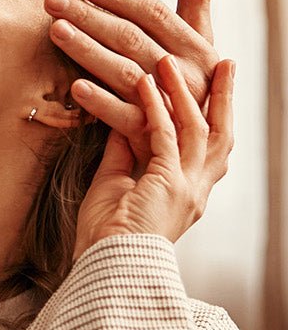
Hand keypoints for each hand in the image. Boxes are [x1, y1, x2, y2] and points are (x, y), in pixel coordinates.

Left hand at [46, 0, 218, 141]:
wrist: (188, 149)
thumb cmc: (184, 81)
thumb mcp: (196, 41)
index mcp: (198, 49)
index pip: (154, 14)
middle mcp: (186, 76)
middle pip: (132, 39)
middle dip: (90, 16)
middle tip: (52, 0)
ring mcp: (170, 108)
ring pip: (124, 73)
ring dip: (88, 50)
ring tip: (55, 30)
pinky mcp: (152, 138)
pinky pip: (124, 118)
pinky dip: (100, 102)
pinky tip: (73, 87)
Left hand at [74, 57, 234, 258]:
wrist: (104, 267)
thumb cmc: (104, 235)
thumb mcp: (115, 182)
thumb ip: (124, 151)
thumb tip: (124, 119)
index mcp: (187, 193)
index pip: (209, 146)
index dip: (214, 114)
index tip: (215, 85)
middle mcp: (196, 190)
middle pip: (221, 135)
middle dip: (224, 98)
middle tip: (225, 63)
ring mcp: (186, 188)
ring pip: (197, 130)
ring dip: (182, 93)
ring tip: (169, 61)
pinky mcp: (168, 185)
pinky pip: (166, 137)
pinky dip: (155, 108)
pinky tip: (146, 84)